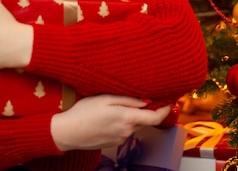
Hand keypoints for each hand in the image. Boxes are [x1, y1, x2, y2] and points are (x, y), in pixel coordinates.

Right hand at [50, 95, 170, 150]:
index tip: (169, 101)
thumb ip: (128, 99)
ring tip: (113, 104)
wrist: (68, 132)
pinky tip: (106, 116)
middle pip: (143, 120)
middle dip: (142, 109)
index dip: (164, 110)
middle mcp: (127, 132)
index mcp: (127, 118)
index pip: (154, 118)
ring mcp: (120, 139)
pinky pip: (123, 130)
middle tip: (132, 95)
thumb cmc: (84, 111)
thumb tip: (147, 100)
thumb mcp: (106, 98)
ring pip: (132, 124)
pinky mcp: (113, 143)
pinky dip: (121, 122)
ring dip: (129, 115)